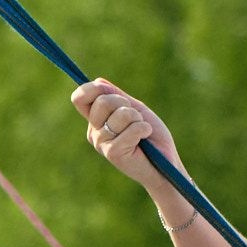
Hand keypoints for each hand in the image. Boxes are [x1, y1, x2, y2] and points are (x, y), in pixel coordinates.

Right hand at [71, 78, 185, 217]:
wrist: (165, 164)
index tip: (107, 91)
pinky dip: (144, 129)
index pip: (80, 97)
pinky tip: (146, 137)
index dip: (92, 89)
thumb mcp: (135, 109)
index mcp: (96, 121)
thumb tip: (98, 81)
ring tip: (143, 131)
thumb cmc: (152, 137)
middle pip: (102, 101)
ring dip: (138, 119)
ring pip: (119, 115)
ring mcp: (102, 144)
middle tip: (136, 117)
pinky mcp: (113, 153)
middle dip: (125, 104)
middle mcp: (95, 132)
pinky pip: (131, 129)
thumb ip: (117, 96)